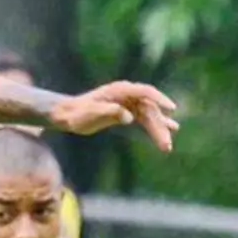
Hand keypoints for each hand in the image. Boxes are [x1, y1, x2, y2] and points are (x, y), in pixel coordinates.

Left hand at [49, 82, 178, 151]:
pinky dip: (154, 126)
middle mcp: (127, 94)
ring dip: (159, 130)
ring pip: (149, 116)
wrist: (67, 115)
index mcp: (120, 90)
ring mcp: (128, 103)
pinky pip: (144, 118)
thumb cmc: (76, 114)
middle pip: (149, 109)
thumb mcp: (91, 114)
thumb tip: (129, 117)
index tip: (170, 109)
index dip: (159, 100)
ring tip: (167, 146)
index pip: (145, 92)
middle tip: (166, 145)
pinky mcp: (126, 112)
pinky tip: (168, 131)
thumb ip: (109, 112)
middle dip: (159, 127)